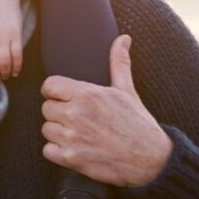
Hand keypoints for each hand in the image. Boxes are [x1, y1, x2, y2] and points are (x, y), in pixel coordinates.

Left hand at [41, 35, 173, 186]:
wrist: (152, 161)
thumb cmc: (138, 124)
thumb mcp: (127, 91)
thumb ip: (119, 62)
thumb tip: (123, 38)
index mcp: (87, 94)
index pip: (49, 86)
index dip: (56, 93)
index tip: (67, 99)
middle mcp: (76, 114)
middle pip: (46, 108)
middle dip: (59, 113)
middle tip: (78, 119)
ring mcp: (72, 137)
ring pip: (46, 129)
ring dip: (58, 133)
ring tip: (79, 134)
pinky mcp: (71, 159)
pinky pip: (48, 151)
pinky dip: (58, 152)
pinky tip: (75, 149)